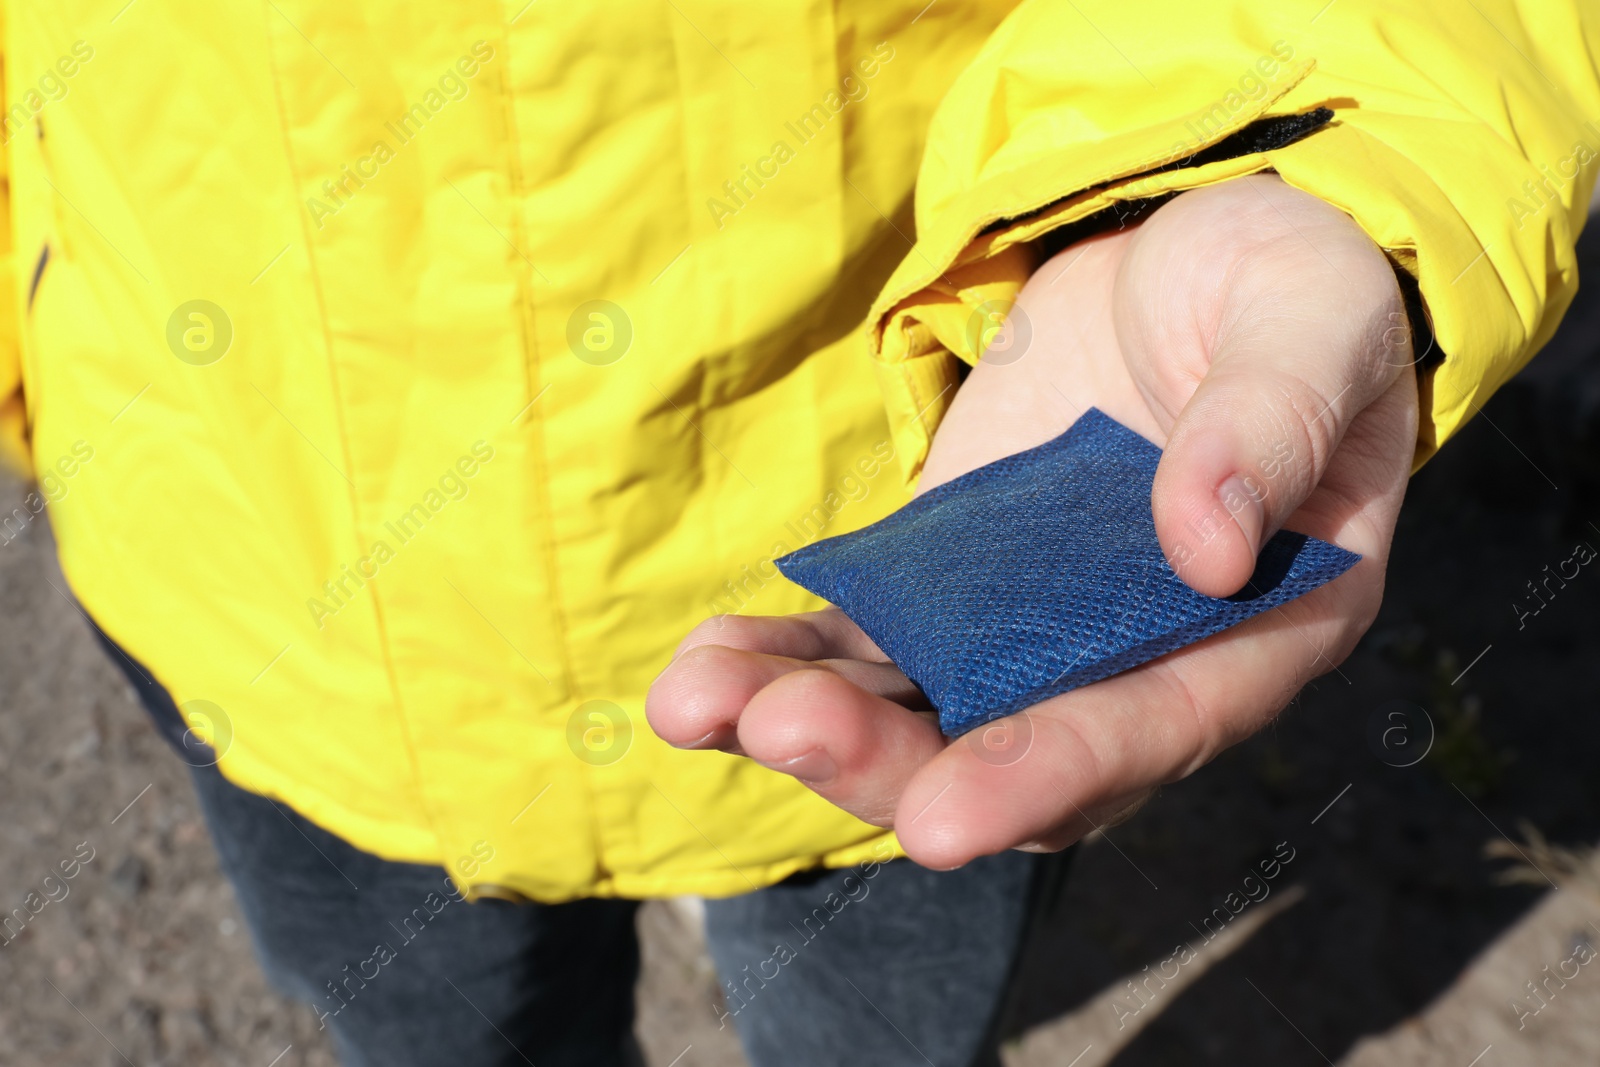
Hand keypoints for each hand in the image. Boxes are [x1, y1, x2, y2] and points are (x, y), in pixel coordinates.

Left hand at [647, 175, 1417, 868]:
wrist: (1185, 267)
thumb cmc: (1285, 292)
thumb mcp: (1310, 320)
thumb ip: (1270, 423)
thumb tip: (1206, 547)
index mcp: (1253, 628)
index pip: (1150, 728)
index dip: (1048, 777)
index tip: (941, 822)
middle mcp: (1133, 661)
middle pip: (1006, 758)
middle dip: (890, 762)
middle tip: (781, 729)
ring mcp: (1031, 632)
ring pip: (916, 718)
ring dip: (806, 724)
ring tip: (693, 698)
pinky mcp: (953, 589)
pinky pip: (867, 650)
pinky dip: (785, 664)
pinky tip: (700, 667)